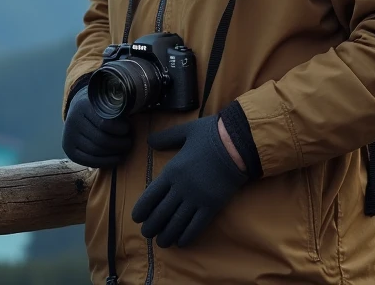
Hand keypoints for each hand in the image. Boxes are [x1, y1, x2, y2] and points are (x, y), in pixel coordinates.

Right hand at [61, 89, 132, 167]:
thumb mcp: (104, 101)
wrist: (77, 112)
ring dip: (114, 153)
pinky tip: (116, 158)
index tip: (128, 128)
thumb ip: (115, 107)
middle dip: (119, 143)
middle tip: (129, 142)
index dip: (120, 129)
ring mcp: (69, 137)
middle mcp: (72, 121)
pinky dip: (106, 162)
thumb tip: (132, 114)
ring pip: (95, 151)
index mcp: (82, 106)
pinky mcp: (69, 151)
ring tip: (124, 149)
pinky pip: (89, 161)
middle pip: (100, 139)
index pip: (104, 123)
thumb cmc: (97, 107)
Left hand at [131, 115, 247, 247]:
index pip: (150, 196)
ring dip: (167, 235)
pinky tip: (181, 242)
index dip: (142, 209)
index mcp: (172, 171)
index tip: (136, 218)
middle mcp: (181, 188)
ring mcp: (197, 198)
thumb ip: (166, 138)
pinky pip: (197, 226)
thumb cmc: (211, 135)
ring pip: (177, 223)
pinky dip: (187, 236)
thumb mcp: (185, 131)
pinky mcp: (212, 206)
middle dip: (152, 226)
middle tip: (147, 234)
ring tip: (162, 242)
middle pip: (161, 213)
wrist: (238, 144)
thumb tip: (149, 141)